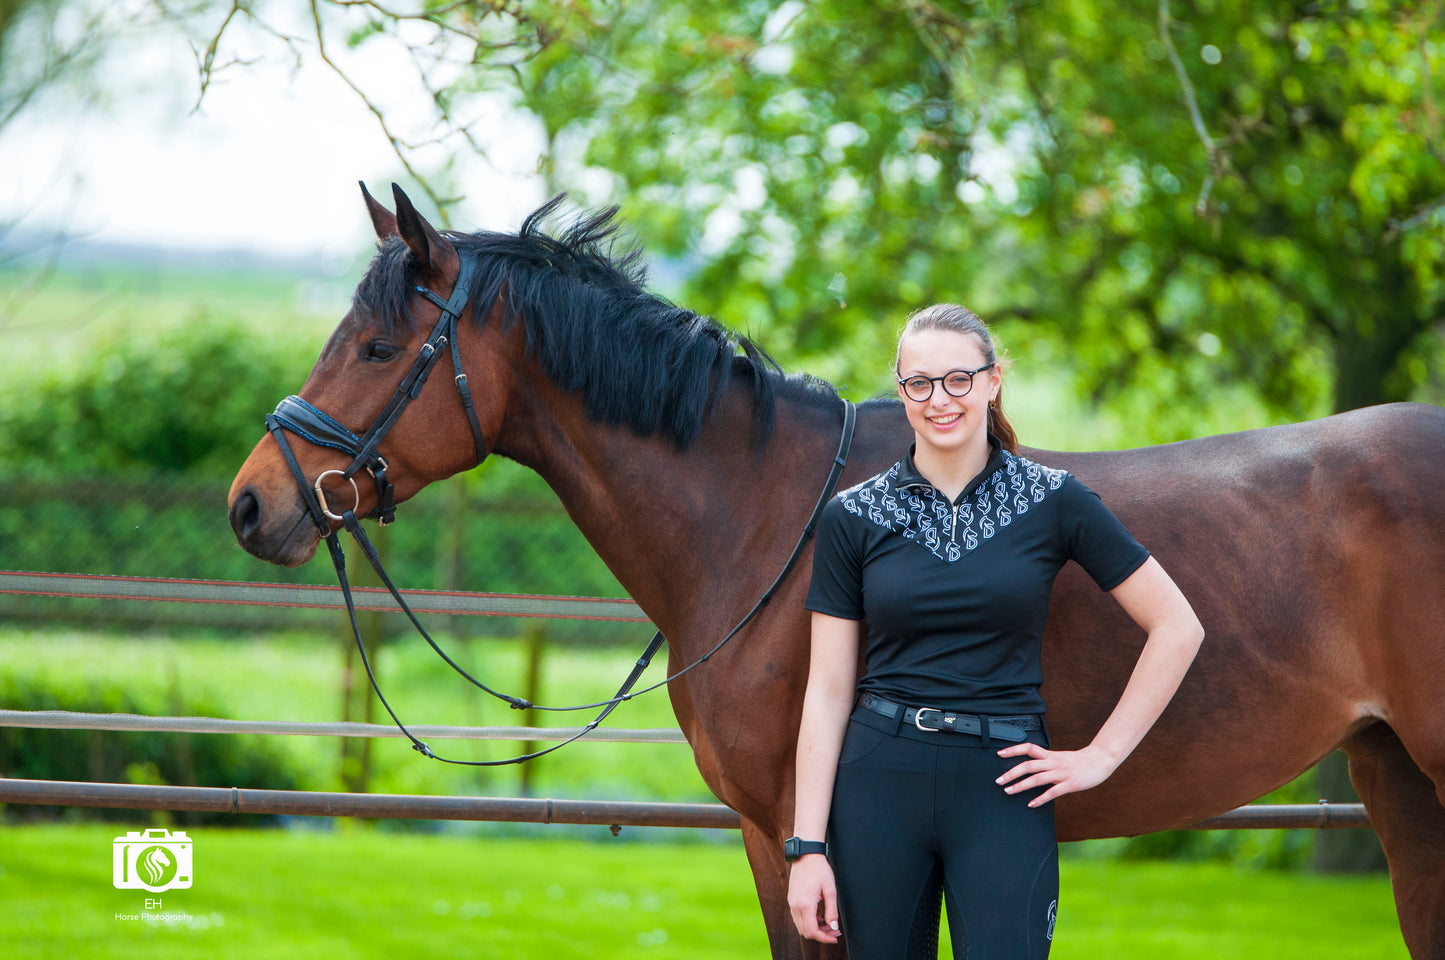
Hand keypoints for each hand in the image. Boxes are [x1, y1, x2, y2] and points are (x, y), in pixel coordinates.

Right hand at [787, 854, 840, 943]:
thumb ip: (832, 910)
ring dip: (814, 929)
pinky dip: (808, 922)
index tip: (835, 936)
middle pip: (805, 932)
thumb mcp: (830, 889)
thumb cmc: (819, 870)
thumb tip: (834, 926)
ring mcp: (791, 903)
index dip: (824, 938)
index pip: (812, 931)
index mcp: (805, 904)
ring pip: (801, 926)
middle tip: (834, 931)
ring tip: (828, 925)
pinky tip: (819, 917)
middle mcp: (795, 906)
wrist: (806, 855)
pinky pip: (798, 918)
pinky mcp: (791, 900)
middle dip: (821, 935)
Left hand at [995, 742, 1118, 807]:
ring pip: (1037, 778)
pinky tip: (1031, 804)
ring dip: (1021, 785)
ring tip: (1008, 791)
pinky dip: (1040, 798)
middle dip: (1011, 773)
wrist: (1100, 760)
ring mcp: (1061, 773)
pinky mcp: (1070, 784)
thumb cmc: (1079, 761)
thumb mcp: (1060, 757)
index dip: (1013, 750)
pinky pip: (1052, 792)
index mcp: (1050, 755)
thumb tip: (1032, 768)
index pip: (1028, 748)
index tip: (999, 754)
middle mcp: (1053, 763)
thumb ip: (1047, 762)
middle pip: (1028, 765)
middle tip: (998, 780)